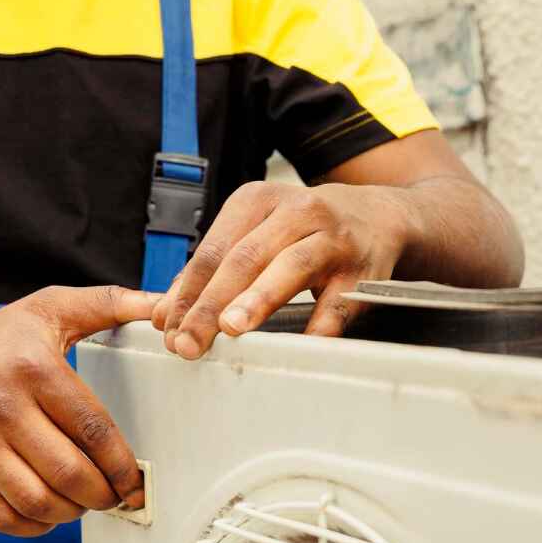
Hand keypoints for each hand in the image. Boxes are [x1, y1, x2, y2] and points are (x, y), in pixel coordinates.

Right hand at [0, 285, 154, 537]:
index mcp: (35, 370)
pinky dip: (36, 525)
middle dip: (103, 494)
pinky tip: (51, 511)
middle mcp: (4, 409)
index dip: (121, 462)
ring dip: (72, 512)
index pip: (91, 427)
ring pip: (38, 500)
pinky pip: (4, 517)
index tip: (136, 478)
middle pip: (68, 471)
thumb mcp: (49, 308)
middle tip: (116, 495)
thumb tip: (159, 304)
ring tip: (85, 501)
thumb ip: (108, 302)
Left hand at [153, 181, 411, 358]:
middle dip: (211, 303)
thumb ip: (213, 270)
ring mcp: (333, 238)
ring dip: (259, 298)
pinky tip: (303, 343)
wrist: (379, 216)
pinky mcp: (364, 268)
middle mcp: (296, 212)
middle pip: (245, 258)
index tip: (166, 328)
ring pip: (291, 266)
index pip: (213, 250)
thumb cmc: (305, 231)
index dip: (186, 291)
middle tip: (187, 341)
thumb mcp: (257, 232)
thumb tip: (163, 312)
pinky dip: (322, 322)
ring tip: (232, 327)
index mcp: (258, 200)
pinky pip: (340, 299)